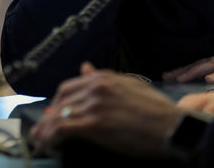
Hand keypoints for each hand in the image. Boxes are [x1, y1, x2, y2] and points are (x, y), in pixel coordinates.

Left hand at [30, 62, 186, 158]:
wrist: (173, 126)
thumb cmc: (158, 110)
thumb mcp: (131, 85)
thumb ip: (105, 78)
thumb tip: (85, 67)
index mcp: (104, 77)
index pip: (69, 87)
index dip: (59, 103)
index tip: (55, 114)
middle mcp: (96, 87)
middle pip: (61, 101)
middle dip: (49, 117)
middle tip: (44, 131)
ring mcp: (94, 105)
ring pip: (58, 116)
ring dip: (45, 130)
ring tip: (40, 142)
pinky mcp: (94, 124)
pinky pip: (62, 129)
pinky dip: (50, 137)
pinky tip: (48, 145)